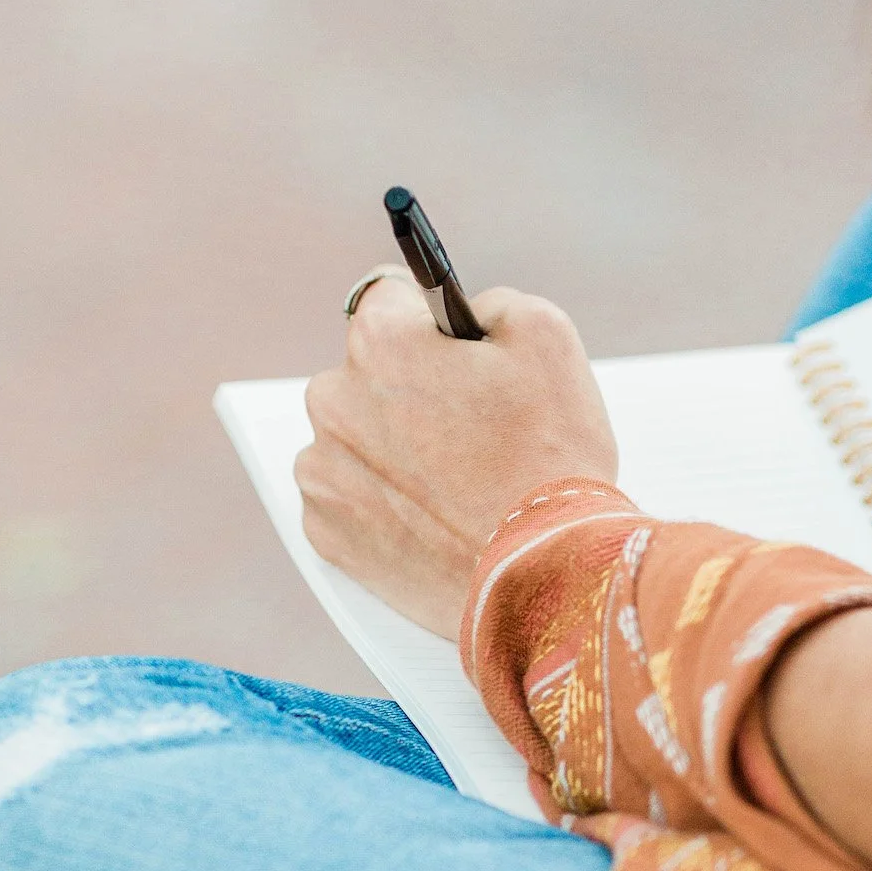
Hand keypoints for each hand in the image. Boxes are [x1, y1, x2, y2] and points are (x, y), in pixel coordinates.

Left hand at [297, 270, 618, 638]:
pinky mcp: (325, 531)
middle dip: (411, 388)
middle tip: (472, 428)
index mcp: (379, 341)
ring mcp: (322, 470)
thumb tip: (459, 313)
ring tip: (456, 481)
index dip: (432, 324)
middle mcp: (332, 398)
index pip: (389, 297)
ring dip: (392, 445)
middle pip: (369, 371)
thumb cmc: (549, 456)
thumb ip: (491, 302)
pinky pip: (348, 494)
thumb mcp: (547, 335)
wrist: (541, 573)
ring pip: (356, 435)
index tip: (451, 350)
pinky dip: (382, 501)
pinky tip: (432, 515)